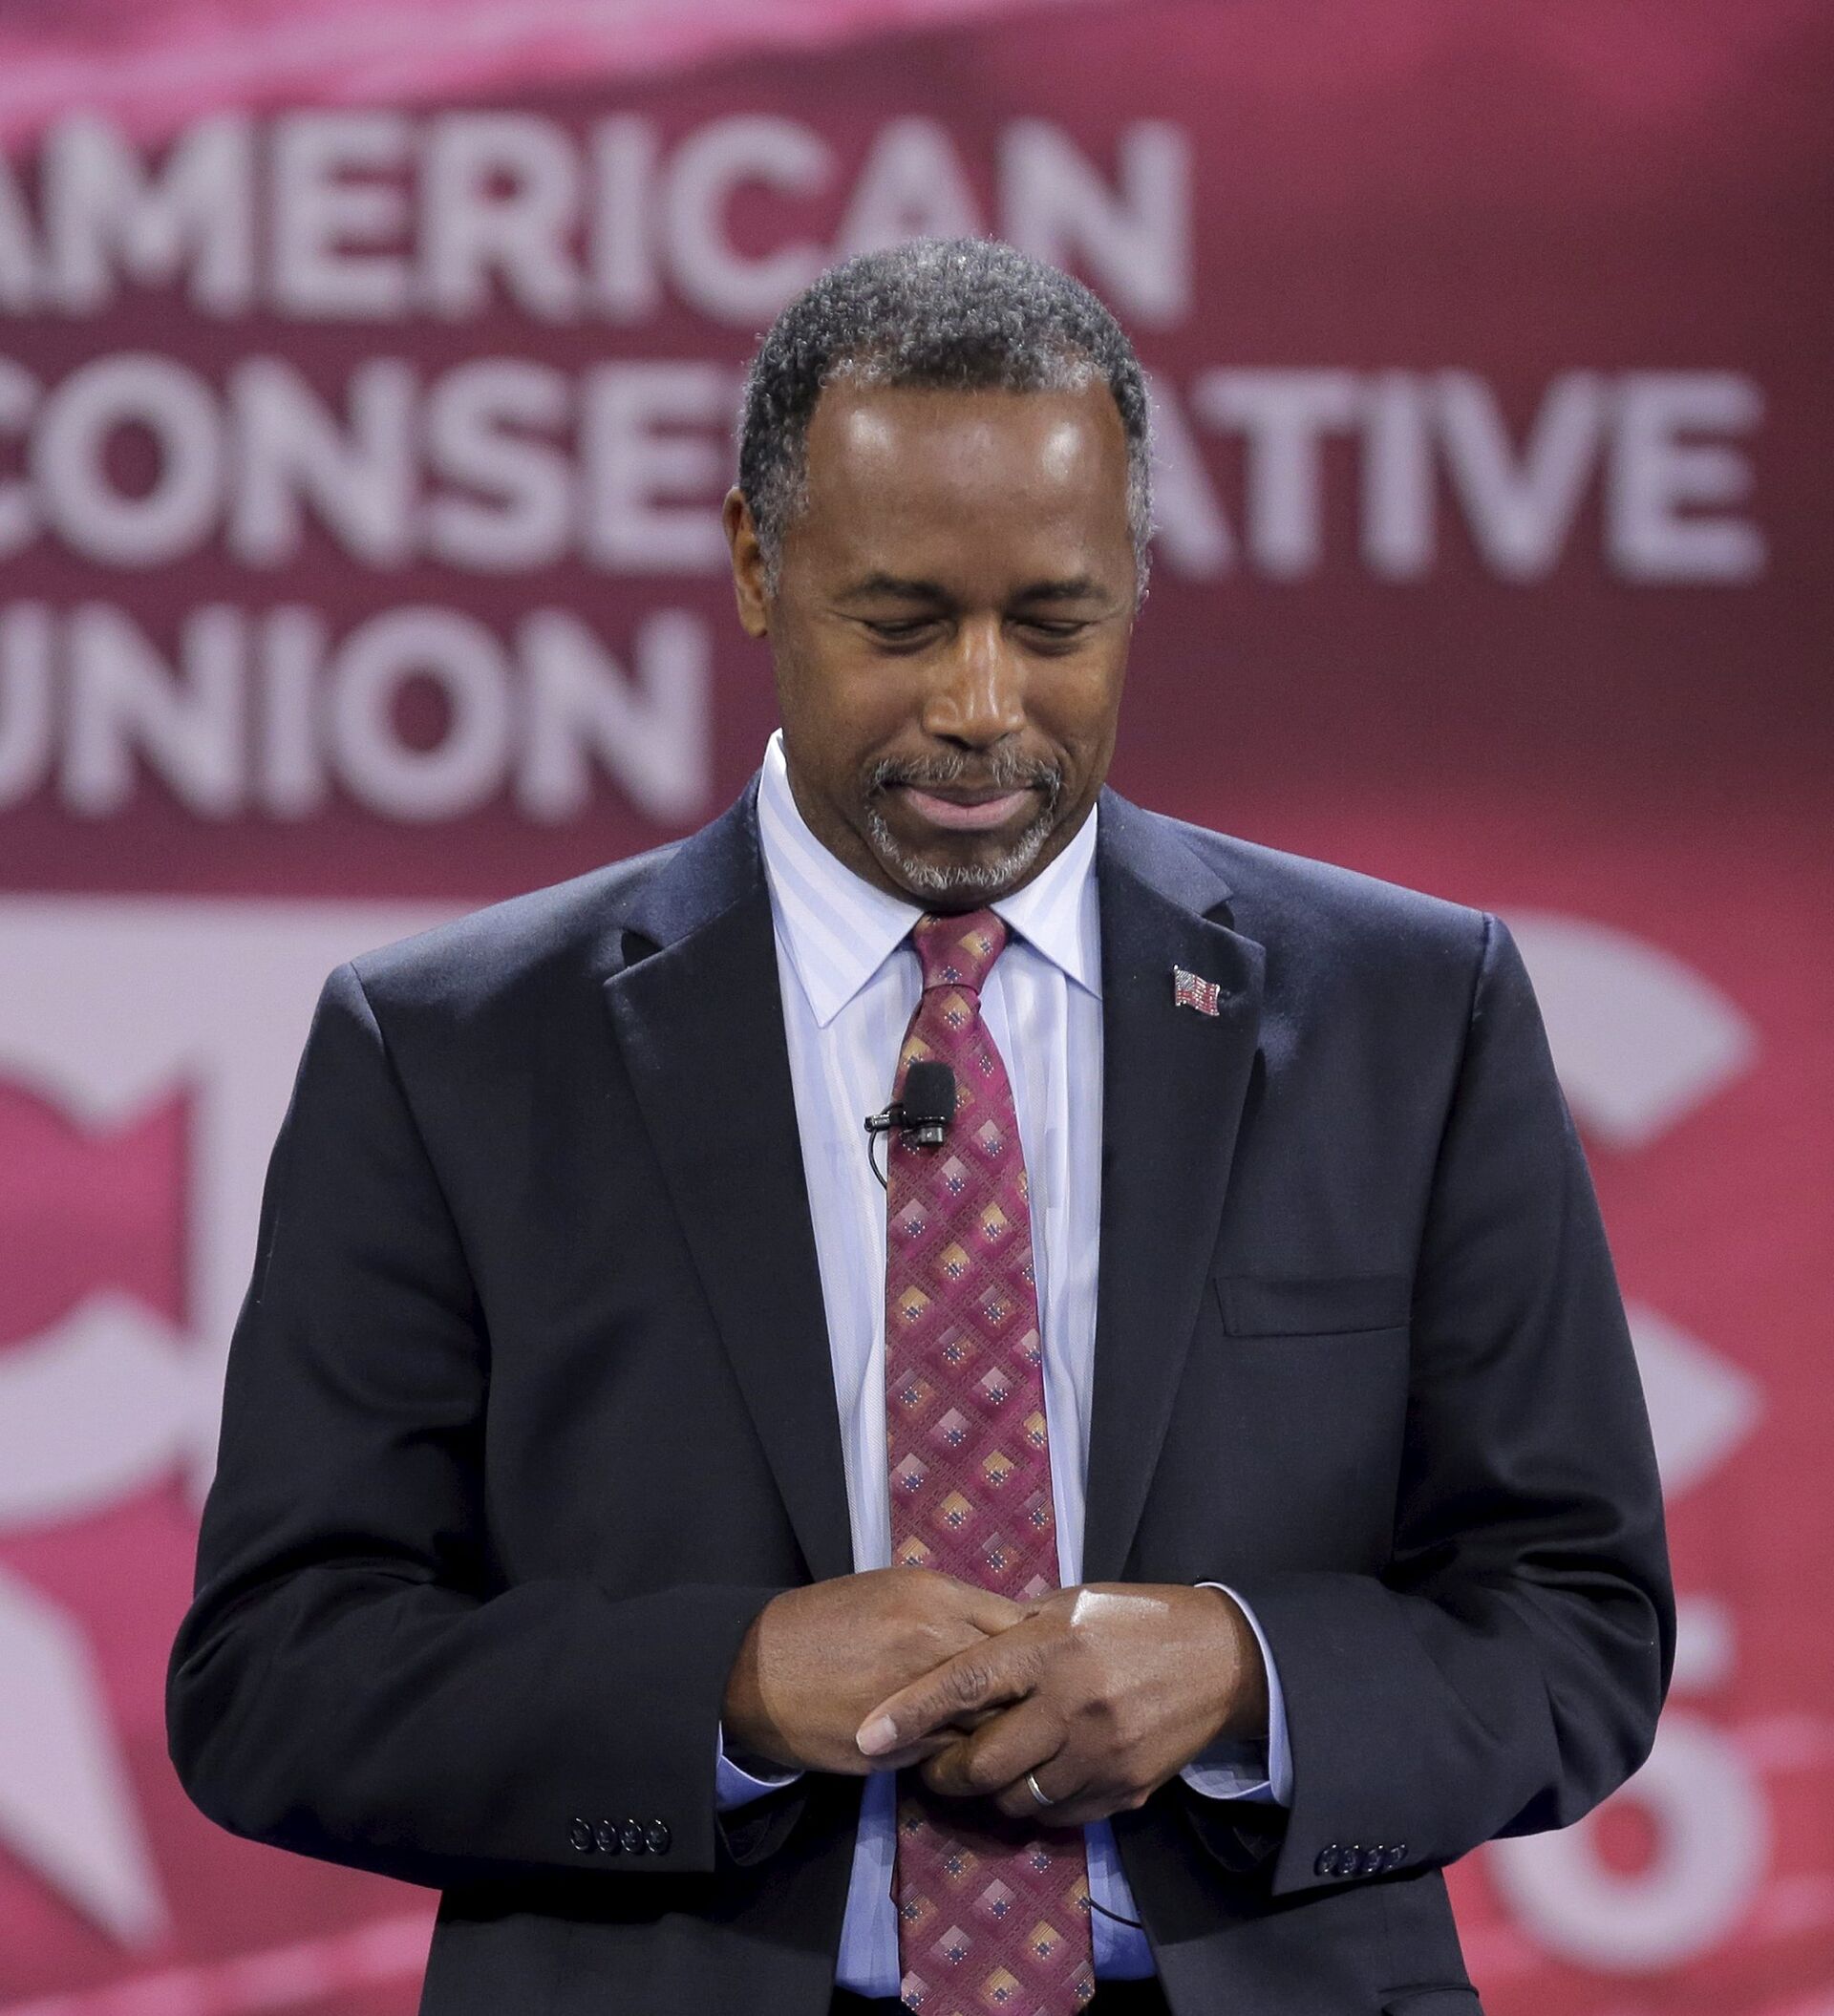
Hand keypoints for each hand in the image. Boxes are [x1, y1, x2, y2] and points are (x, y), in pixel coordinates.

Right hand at [722, 1567, 1025, 1773]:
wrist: (758, 1671)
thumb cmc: (827, 1622)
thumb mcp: (892, 1592)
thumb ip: (951, 1609)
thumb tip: (1007, 1631)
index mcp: (935, 1596)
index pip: (1020, 1623)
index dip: (1038, 1647)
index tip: (1046, 1661)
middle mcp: (935, 1641)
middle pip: (1018, 1675)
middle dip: (1032, 1692)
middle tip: (1040, 1705)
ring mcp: (920, 1696)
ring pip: (992, 1720)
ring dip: (1003, 1729)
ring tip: (1011, 1734)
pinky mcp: (902, 1745)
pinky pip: (955, 1753)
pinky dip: (966, 1754)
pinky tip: (967, 1752)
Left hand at [854, 1583, 1268, 1826]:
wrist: (1219, 1658)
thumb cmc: (1132, 1620)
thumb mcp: (1069, 1605)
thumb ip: (1015, 1633)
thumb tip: (956, 1656)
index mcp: (1049, 1645)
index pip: (964, 1684)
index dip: (910, 1712)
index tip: (867, 1736)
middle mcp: (1071, 1701)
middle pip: (983, 1761)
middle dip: (944, 1772)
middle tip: (929, 1766)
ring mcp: (1099, 1751)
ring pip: (1016, 1798)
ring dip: (989, 1793)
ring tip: (981, 1775)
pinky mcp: (1125, 1787)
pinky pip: (1059, 1816)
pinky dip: (1035, 1806)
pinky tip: (1033, 1782)